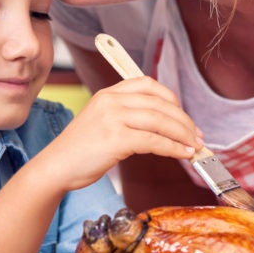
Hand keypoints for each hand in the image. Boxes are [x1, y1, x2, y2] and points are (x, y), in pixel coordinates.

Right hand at [34, 76, 201, 191]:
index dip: (172, 99)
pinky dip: (173, 148)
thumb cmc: (80, 150)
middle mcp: (111, 101)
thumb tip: (163, 124)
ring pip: (160, 121)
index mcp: (109, 93)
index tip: (184, 117)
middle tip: (197, 136)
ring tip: (194, 147)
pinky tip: (182, 154)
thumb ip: (126, 115)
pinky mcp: (115, 139)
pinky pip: (154, 140)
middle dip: (184, 120)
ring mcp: (112, 118)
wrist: (56, 167)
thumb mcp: (102, 121)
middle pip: (160, 103)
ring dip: (183, 134)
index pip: (149, 85)